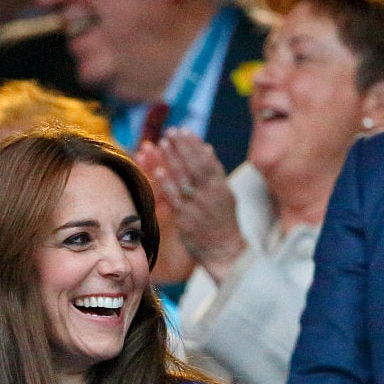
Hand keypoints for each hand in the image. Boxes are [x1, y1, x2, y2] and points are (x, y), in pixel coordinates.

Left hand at [140, 129, 246, 284]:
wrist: (225, 252)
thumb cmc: (223, 223)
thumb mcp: (225, 195)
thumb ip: (215, 172)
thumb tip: (206, 148)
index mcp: (221, 187)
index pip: (208, 160)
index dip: (195, 145)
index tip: (184, 130)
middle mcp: (211, 194)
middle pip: (196, 165)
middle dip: (183, 147)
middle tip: (171, 131)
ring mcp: (199, 206)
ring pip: (185, 178)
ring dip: (173, 160)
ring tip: (163, 143)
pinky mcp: (187, 219)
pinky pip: (175, 199)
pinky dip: (167, 184)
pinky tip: (158, 171)